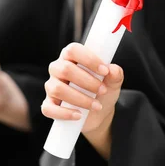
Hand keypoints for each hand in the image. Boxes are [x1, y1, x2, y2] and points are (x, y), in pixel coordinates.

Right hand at [41, 43, 123, 157]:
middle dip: (87, 81)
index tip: (105, 71)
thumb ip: (115, 74)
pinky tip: (78, 115)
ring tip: (96, 105)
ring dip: (80, 99)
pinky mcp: (49, 104)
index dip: (88, 59)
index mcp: (71, 58)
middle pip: (65, 69)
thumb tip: (113, 70)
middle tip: (103, 90)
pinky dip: (64, 113)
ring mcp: (52, 87)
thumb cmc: (102, 92)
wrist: (98, 114)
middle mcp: (58, 69)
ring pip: (57, 89)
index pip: (72, 50)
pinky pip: (49, 108)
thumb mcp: (112, 83)